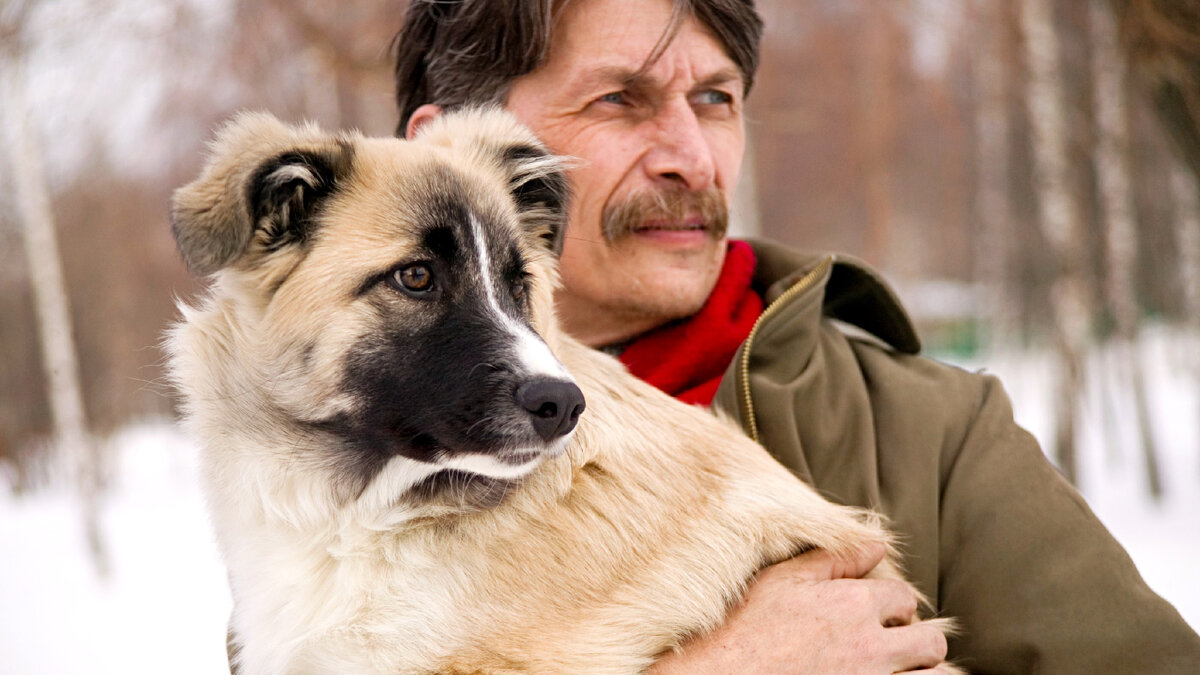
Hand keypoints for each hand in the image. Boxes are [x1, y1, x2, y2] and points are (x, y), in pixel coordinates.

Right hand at [649, 543, 948, 673]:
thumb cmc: (744, 628)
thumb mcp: (782, 581)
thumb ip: (833, 560)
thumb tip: (878, 544)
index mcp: (854, 604)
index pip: (903, 597)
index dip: (893, 604)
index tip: (877, 615)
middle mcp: (872, 646)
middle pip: (930, 642)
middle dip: (919, 641)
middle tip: (893, 646)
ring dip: (922, 671)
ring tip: (899, 670)